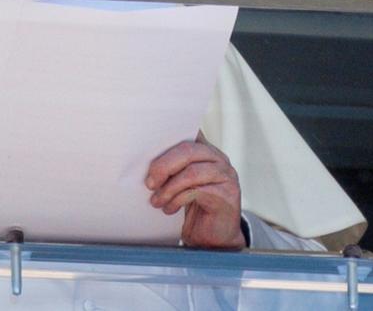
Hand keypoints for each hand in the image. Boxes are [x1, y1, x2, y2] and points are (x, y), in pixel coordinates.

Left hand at [146, 133, 244, 249]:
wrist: (214, 240)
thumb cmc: (194, 209)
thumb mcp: (182, 184)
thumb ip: (174, 168)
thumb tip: (144, 160)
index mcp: (207, 151)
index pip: (190, 132)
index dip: (170, 135)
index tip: (148, 144)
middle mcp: (219, 159)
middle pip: (188, 151)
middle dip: (163, 166)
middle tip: (149, 183)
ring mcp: (226, 176)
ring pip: (191, 172)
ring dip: (169, 188)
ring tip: (157, 201)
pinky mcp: (227, 195)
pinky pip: (196, 191)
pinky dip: (177, 200)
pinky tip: (169, 209)